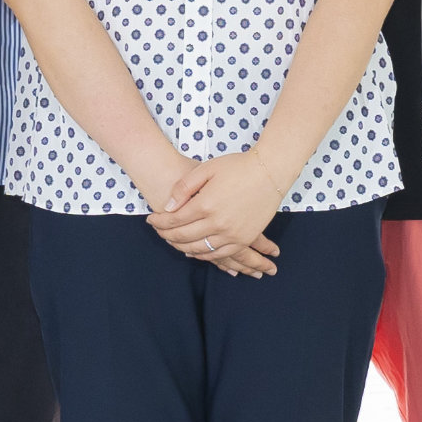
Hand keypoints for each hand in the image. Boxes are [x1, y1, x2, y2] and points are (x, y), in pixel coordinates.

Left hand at [148, 151, 286, 277]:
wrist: (270, 172)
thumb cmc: (238, 166)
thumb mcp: (206, 169)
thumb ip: (184, 188)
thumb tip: (168, 207)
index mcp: (206, 204)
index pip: (174, 220)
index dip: (159, 222)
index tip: (151, 220)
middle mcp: (217, 223)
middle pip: (183, 237)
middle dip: (166, 235)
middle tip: (158, 231)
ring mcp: (232, 234)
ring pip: (199, 250)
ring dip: (182, 248)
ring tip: (172, 241)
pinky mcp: (243, 239)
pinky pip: (219, 255)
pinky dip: (203, 255)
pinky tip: (194, 251)